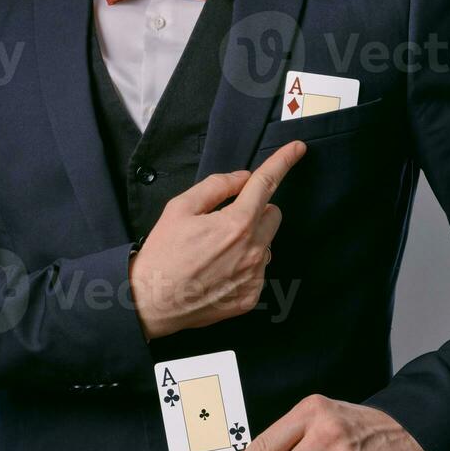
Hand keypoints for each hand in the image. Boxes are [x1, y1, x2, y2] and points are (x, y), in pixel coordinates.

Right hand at [128, 140, 306, 339]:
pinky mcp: (251, 296)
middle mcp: (253, 250)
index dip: (283, 162)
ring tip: (215, 251)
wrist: (151, 302)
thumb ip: (216, 186)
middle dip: (256, 209)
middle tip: (225, 219)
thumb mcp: (180, 208)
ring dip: (250, 239)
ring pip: (266, 243)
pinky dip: (244, 265)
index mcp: (236, 223)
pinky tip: (218, 271)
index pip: (266, 184)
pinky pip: (258, 270)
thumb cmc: (163, 253)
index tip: (298, 149)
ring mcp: (255, 276)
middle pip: (273, 214)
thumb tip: (243, 178)